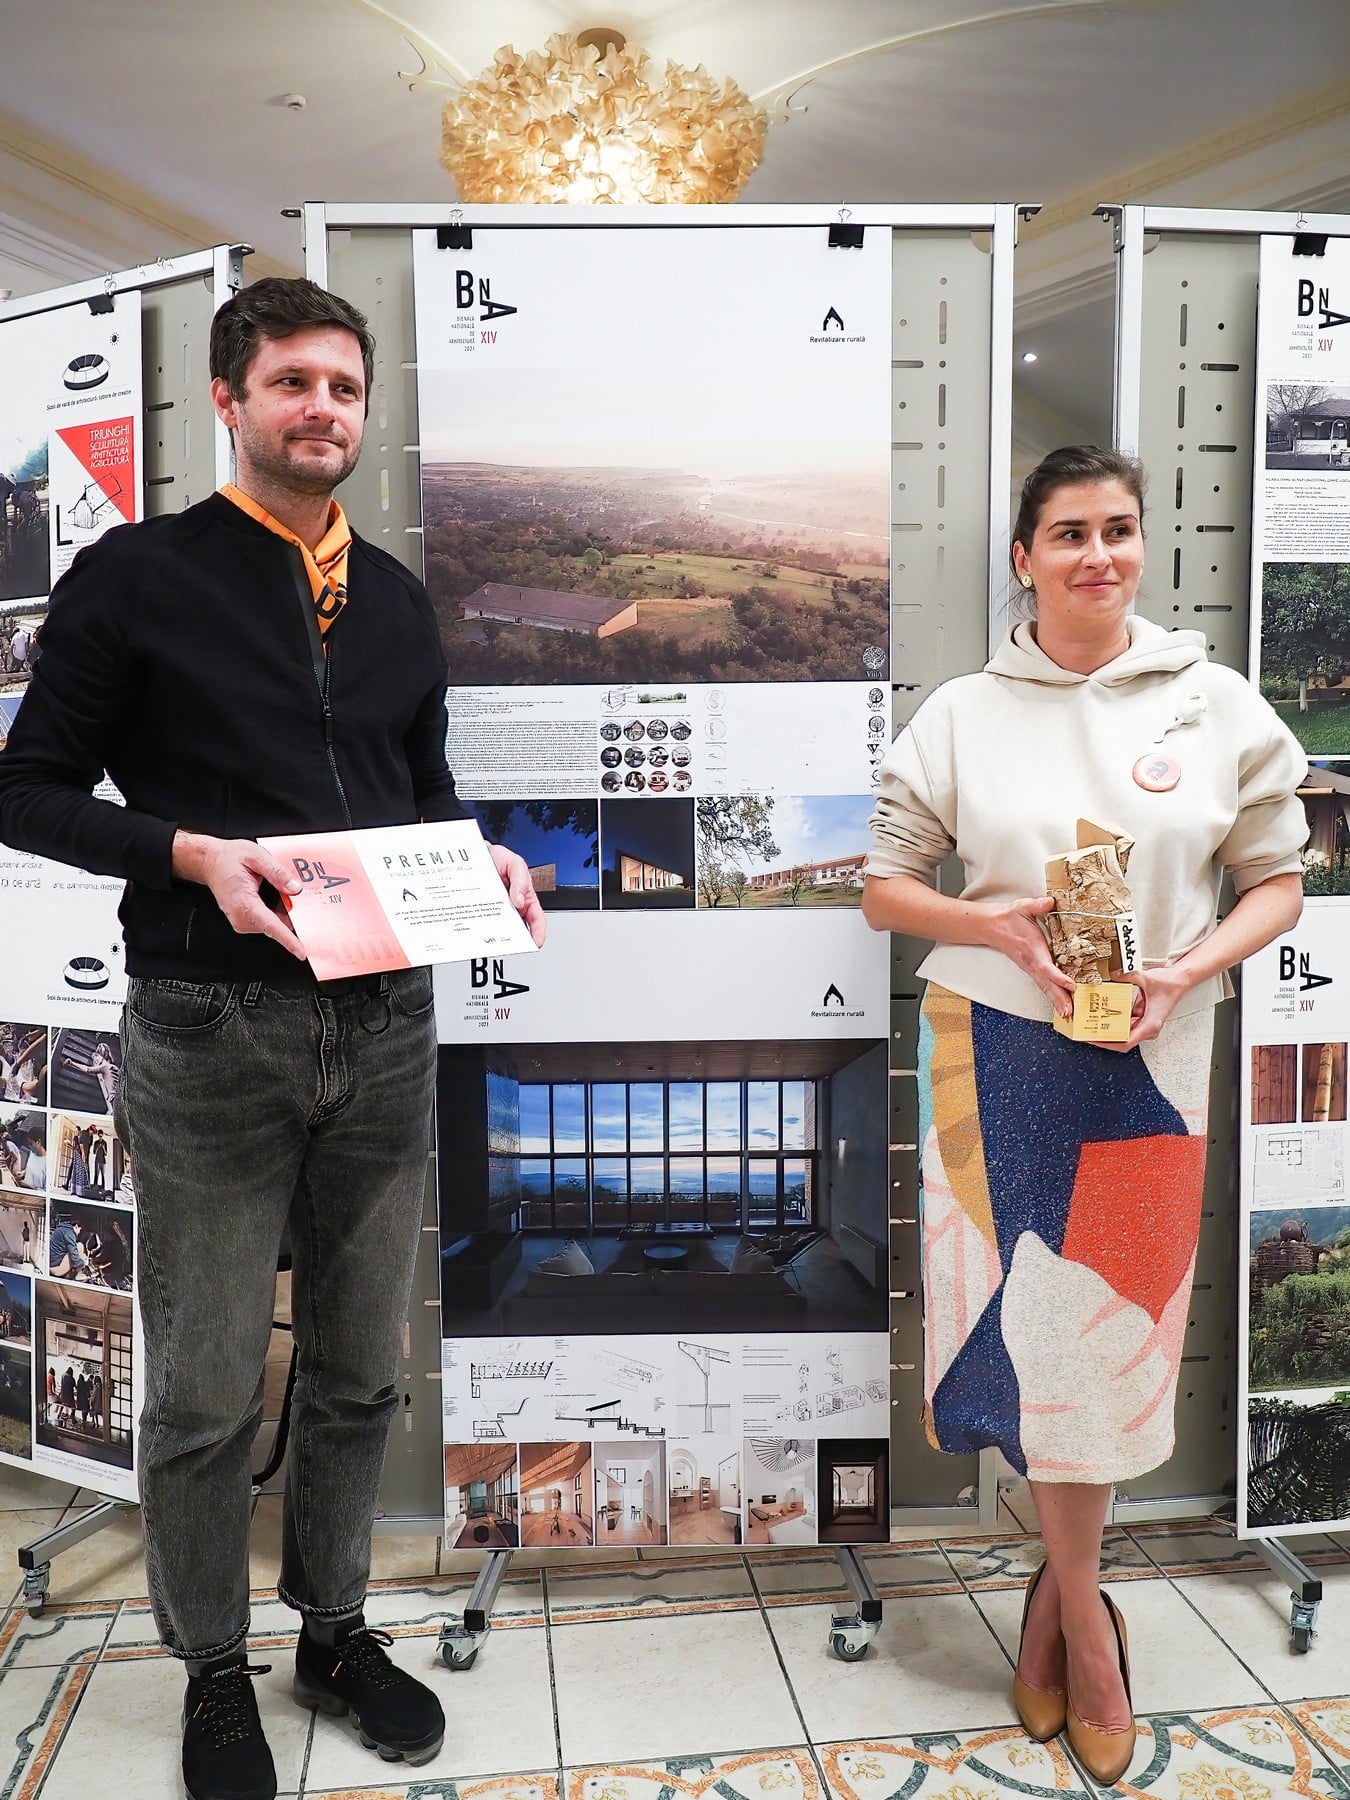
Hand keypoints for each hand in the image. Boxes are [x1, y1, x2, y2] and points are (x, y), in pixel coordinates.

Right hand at [171, 830, 306, 958]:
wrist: (211, 862)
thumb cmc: (229, 859)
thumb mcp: (257, 857)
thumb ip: (278, 873)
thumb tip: (295, 888)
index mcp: (244, 902)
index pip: (271, 926)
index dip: (288, 940)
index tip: (301, 952)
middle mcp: (241, 916)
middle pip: (276, 926)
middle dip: (292, 918)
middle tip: (299, 899)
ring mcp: (241, 921)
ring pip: (273, 924)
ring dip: (283, 913)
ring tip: (278, 891)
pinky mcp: (244, 920)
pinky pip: (267, 921)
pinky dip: (276, 913)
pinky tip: (274, 898)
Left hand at [488, 843, 546, 946]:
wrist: (477, 852)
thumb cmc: (499, 857)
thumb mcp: (516, 864)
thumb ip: (521, 881)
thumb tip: (520, 900)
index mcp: (526, 897)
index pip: (536, 918)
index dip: (538, 931)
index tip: (536, 942)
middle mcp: (512, 906)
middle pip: (517, 927)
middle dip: (516, 938)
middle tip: (512, 944)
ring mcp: (496, 908)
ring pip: (499, 926)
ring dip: (497, 933)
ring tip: (494, 938)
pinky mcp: (482, 908)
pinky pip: (483, 919)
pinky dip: (481, 924)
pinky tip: (479, 927)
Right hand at [979, 896, 1076, 1017]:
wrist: (992, 926)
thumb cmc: (1009, 918)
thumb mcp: (1022, 907)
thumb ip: (1037, 905)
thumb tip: (1049, 902)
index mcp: (1032, 949)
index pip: (1046, 966)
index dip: (1058, 977)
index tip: (1071, 985)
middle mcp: (1031, 963)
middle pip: (1046, 984)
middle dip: (1059, 998)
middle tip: (1071, 1011)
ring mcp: (1031, 968)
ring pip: (1045, 988)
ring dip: (1057, 1001)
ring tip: (1069, 1013)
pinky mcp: (1032, 970)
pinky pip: (1044, 985)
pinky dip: (1053, 996)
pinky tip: (1062, 1004)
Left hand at [1097, 964, 1192, 1051]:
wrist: (1181, 980)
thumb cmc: (1169, 984)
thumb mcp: (1146, 978)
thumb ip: (1128, 976)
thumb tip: (1113, 975)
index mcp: (1150, 1025)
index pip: (1125, 1042)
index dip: (1107, 1043)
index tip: (1093, 1039)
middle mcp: (1147, 1028)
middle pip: (1121, 1041)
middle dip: (1103, 1038)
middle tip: (1086, 1030)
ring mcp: (1144, 1024)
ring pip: (1122, 1033)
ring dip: (1107, 1030)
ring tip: (1090, 1024)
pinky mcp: (1142, 1018)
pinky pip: (1125, 1024)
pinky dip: (1114, 1021)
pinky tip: (1102, 1015)